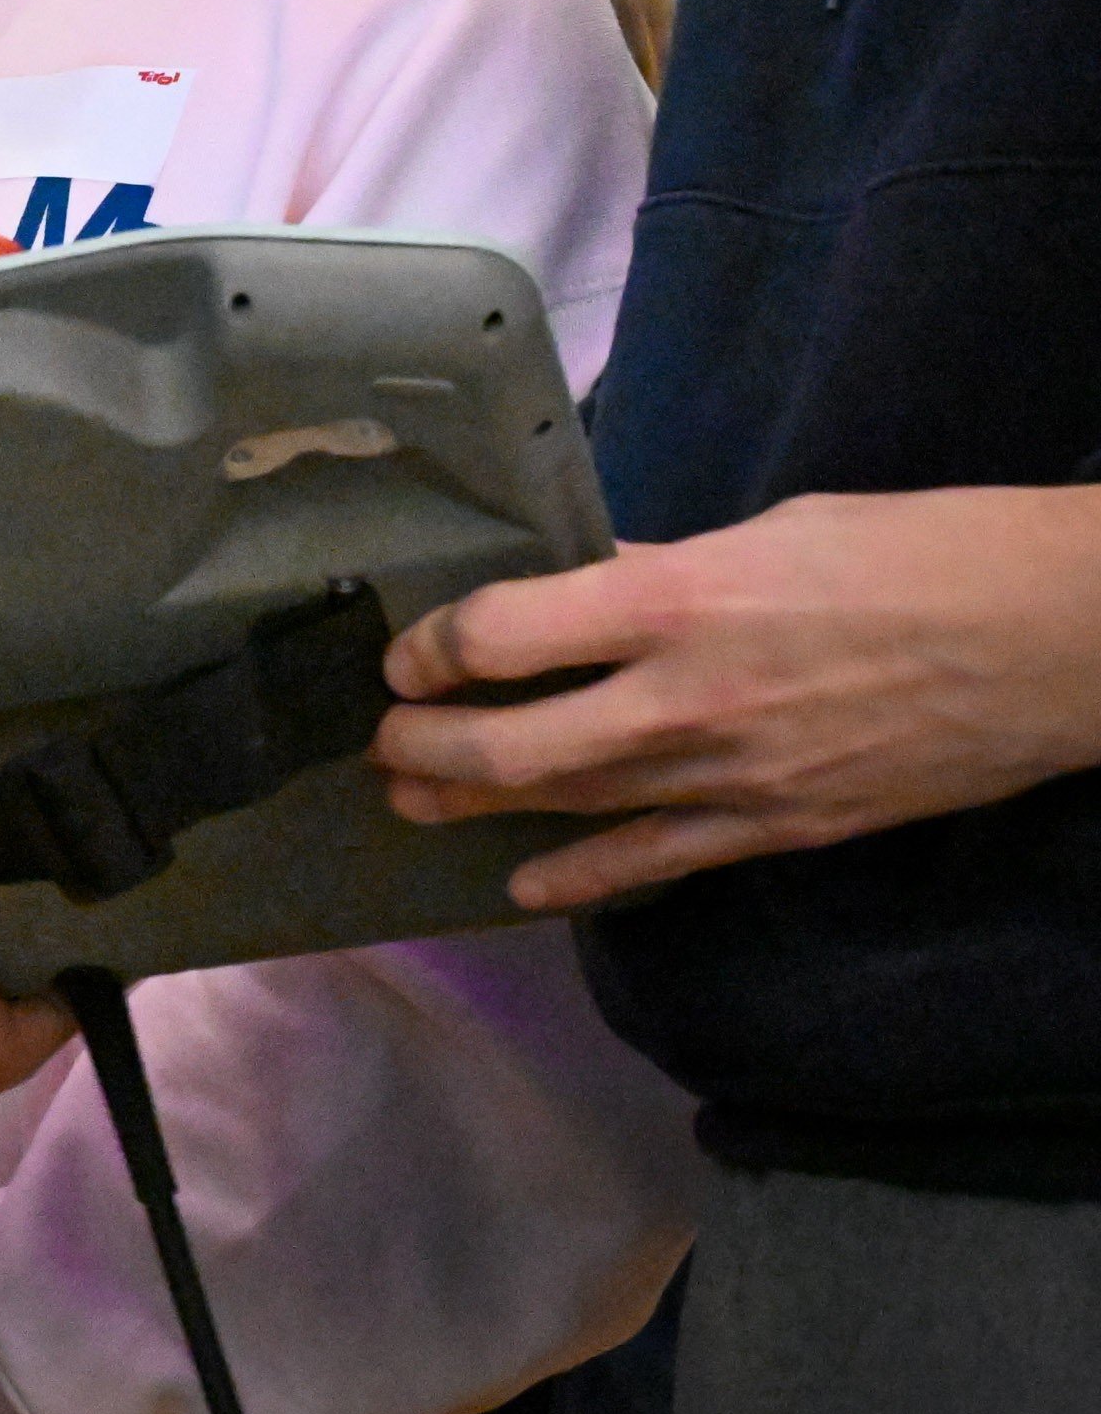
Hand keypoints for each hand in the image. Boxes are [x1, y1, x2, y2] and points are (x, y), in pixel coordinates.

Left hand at [376, 485, 1100, 910]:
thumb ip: (664, 571)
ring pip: (569, 807)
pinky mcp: (781, 828)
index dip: (435, 645)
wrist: (1056, 641)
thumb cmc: (919, 555)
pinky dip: (579, 876)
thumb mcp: (770, 531)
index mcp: (680, 600)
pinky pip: (656, 863)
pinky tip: (523, 882)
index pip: (506, 633)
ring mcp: (734, 776)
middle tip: (379, 738)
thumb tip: (586, 586)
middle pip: (514, 743)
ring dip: (474, 806)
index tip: (407, 651)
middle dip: (425, 744)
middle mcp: (688, 698)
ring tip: (409, 796)